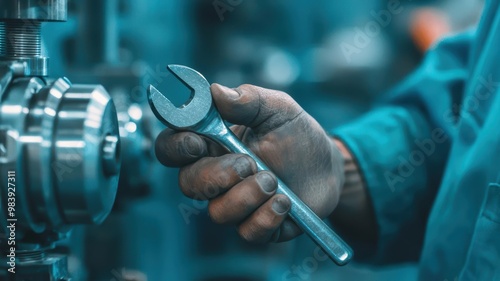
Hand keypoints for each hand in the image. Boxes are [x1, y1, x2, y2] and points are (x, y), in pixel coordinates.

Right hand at [155, 83, 344, 242]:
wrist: (327, 165)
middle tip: (248, 163)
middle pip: (189, 184)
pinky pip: (247, 232)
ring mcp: (236, 204)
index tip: (196, 143)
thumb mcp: (278, 108)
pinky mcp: (257, 225)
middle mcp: (217, 177)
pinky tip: (284, 202)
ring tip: (274, 180)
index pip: (172, 149)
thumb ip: (248, 100)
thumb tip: (215, 92)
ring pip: (218, 212)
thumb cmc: (296, 134)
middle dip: (217, 176)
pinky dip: (266, 217)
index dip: (176, 147)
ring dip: (247, 196)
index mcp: (212, 145)